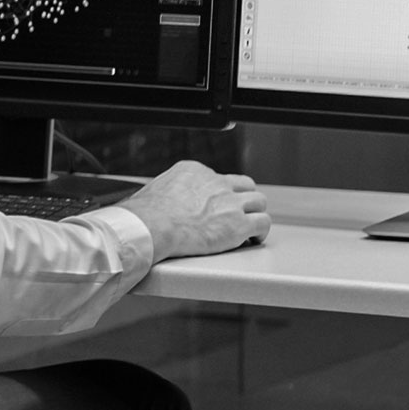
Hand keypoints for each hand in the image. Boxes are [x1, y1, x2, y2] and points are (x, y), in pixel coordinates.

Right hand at [117, 161, 270, 261]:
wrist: (152, 226)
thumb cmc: (146, 214)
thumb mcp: (157, 189)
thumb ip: (170, 193)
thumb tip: (163, 204)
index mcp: (195, 171)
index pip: (219, 178)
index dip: (221, 195)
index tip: (217, 207)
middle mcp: (216, 182)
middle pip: (244, 185)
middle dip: (244, 199)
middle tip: (240, 213)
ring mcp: (230, 202)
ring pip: (258, 201)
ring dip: (255, 213)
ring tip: (251, 226)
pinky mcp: (238, 224)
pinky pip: (262, 222)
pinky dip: (261, 231)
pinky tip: (254, 238)